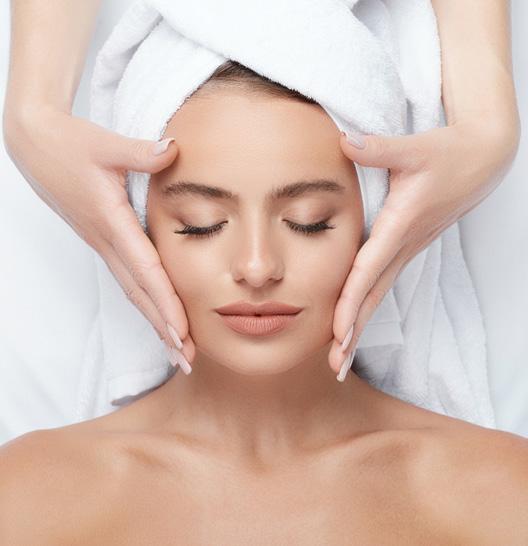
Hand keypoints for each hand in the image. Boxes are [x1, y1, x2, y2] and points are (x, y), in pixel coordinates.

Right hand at [3, 106, 194, 369]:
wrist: (35, 145)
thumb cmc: (69, 144)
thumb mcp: (105, 144)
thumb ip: (139, 152)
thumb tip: (173, 150)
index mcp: (112, 222)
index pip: (145, 271)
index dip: (165, 302)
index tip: (182, 333)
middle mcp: (107, 242)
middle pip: (140, 294)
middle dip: (164, 328)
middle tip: (187, 359)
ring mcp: (104, 245)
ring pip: (134, 292)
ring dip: (156, 322)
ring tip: (177, 350)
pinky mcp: (104, 241)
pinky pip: (128, 279)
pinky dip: (145, 301)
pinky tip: (158, 315)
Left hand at [329, 117, 519, 378]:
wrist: (481, 160)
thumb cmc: (447, 152)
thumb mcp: (413, 148)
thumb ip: (378, 148)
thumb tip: (343, 140)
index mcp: (400, 226)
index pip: (369, 270)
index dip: (352, 301)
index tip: (338, 333)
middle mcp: (403, 245)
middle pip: (373, 296)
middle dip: (354, 333)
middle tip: (335, 368)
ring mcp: (406, 250)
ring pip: (378, 295)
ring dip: (359, 328)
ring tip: (341, 360)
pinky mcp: (406, 247)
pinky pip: (381, 283)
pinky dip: (366, 307)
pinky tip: (354, 325)